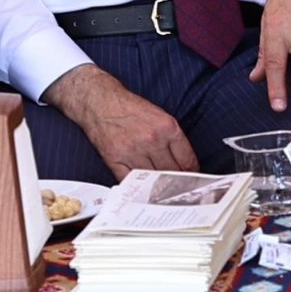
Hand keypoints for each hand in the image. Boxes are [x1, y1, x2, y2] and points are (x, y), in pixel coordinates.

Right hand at [49, 64, 197, 175]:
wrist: (100, 101)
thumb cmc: (129, 108)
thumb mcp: (159, 116)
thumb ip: (173, 139)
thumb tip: (185, 164)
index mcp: (167, 127)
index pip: (187, 161)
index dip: (191, 174)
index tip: (191, 179)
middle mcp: (152, 139)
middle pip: (171, 173)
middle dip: (176, 182)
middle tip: (177, 188)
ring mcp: (133, 151)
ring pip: (153, 179)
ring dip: (157, 186)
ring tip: (160, 190)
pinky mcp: (115, 159)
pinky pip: (130, 181)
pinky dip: (137, 187)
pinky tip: (141, 188)